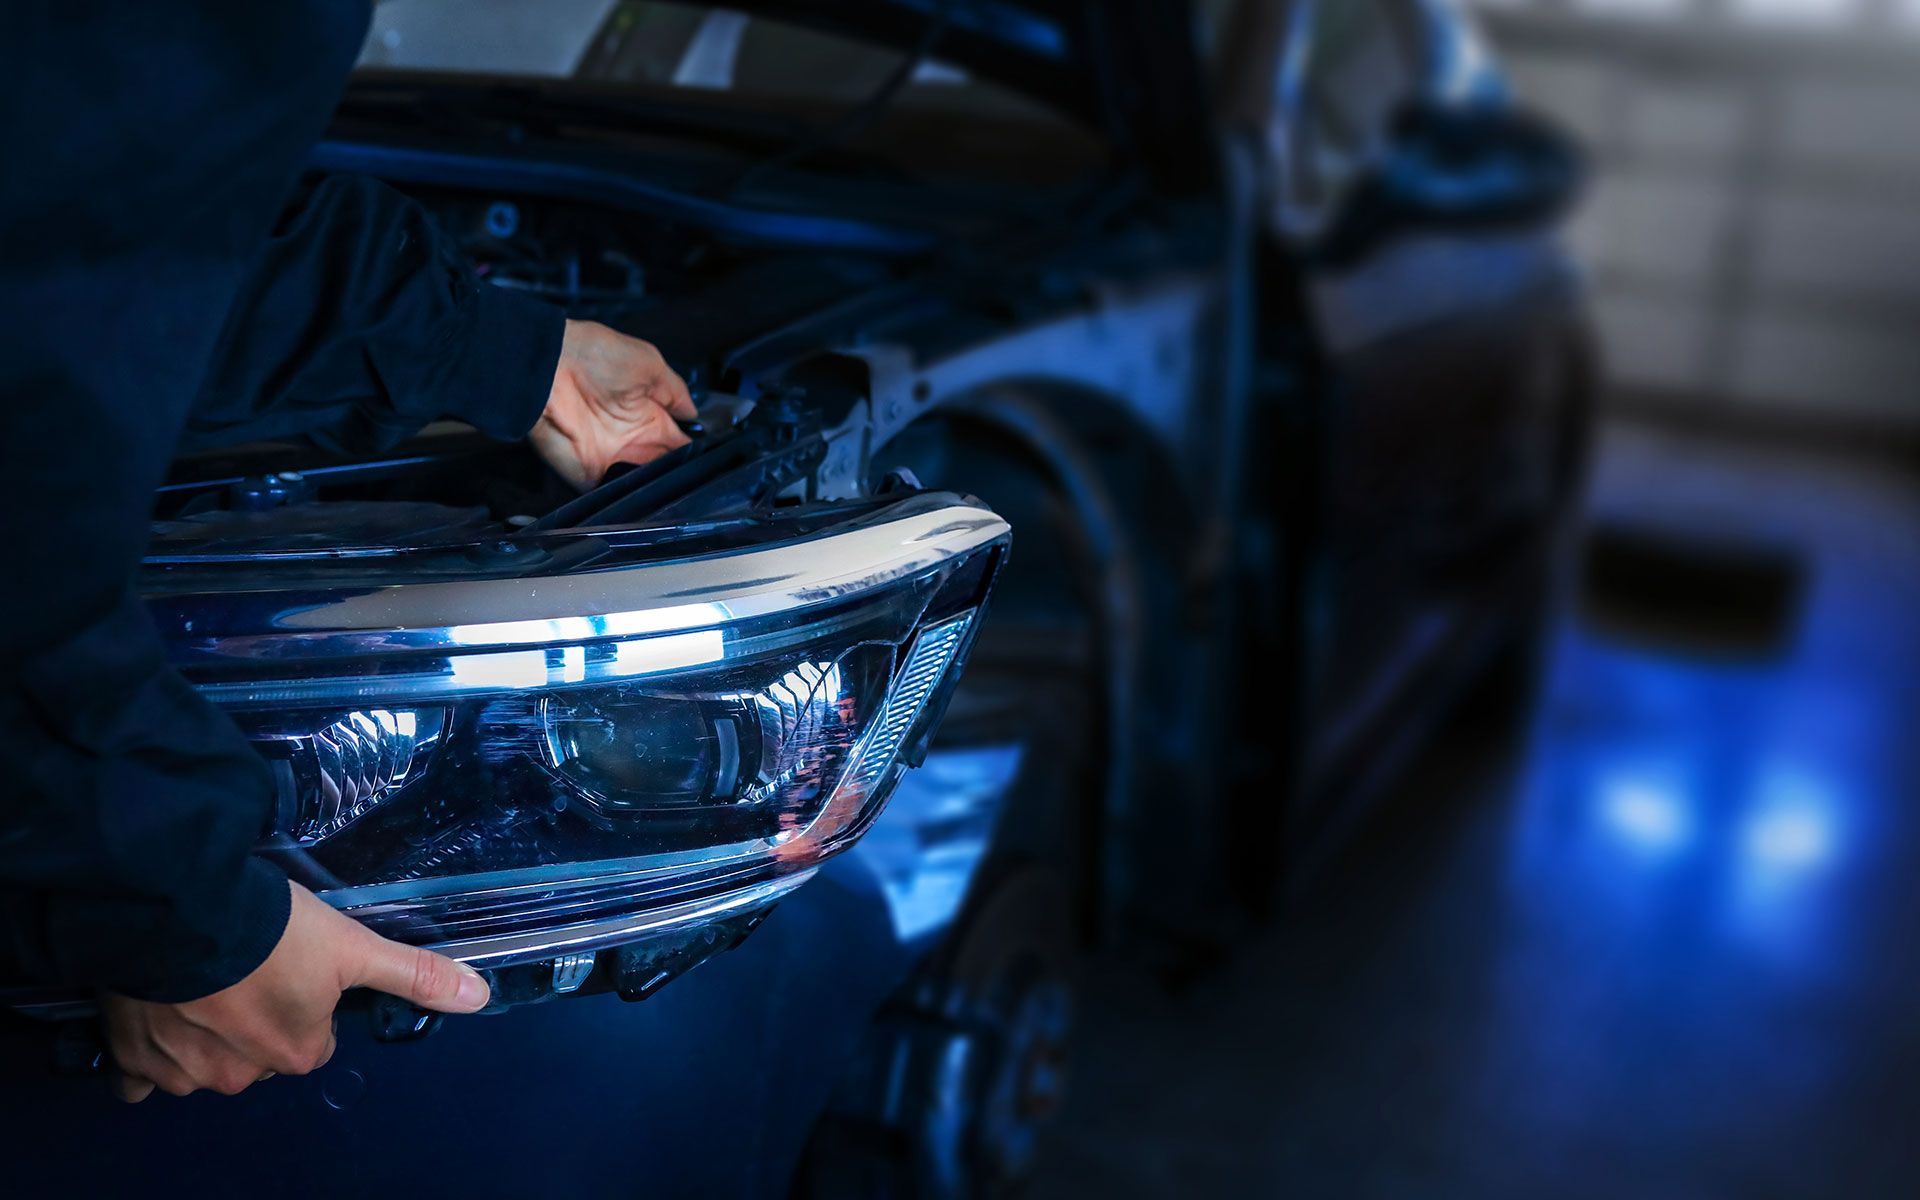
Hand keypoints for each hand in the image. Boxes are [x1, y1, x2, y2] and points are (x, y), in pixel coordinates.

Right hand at [101, 881, 489, 1102]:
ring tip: (202, 977)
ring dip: (202, 1030)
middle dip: (255, 1018)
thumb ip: (413, 974)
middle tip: (247, 967)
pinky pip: (140, 1075)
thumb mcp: (354, 946)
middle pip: (258, 1052)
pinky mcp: (132, 1056)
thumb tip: (479, 996)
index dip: (307, 1004)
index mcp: (296, 1053)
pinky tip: (156, 1017)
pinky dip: (148, 1052)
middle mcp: (240, 1075)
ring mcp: (182, 1070)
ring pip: (202, 1061)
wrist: (181, 911)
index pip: (313, 1041)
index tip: (293, 970)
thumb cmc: (273, 930)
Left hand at [531, 319, 696, 488]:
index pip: (679, 443)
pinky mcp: (589, 475)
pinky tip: (651, 502)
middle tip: (700, 483)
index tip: (713, 466)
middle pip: (665, 468)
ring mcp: (612, 459)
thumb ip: (675, 393)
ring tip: (681, 494)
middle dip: (682, 477)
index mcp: (648, 415)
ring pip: (645, 485)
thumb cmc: (597, 355)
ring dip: (661, 491)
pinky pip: (614, 495)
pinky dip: (630, 502)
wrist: (549, 367)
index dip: (696, 455)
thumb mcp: (649, 364)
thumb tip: (694, 415)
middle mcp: (633, 440)